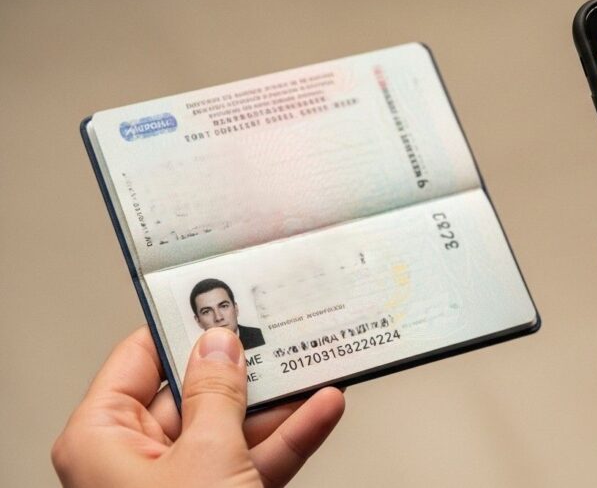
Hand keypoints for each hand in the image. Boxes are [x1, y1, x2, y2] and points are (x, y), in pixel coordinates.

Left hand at [52, 327, 345, 486]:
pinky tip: (322, 409)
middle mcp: (137, 461)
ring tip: (316, 366)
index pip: (138, 361)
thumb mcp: (205, 458)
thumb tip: (218, 345)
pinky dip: (291, 437)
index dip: (181, 328)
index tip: (219, 300)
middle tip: (280, 333)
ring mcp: (183, 486)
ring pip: (235, 427)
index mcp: (102, 440)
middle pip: (195, 393)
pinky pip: (257, 460)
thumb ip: (215, 395)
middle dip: (246, 368)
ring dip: (281, 402)